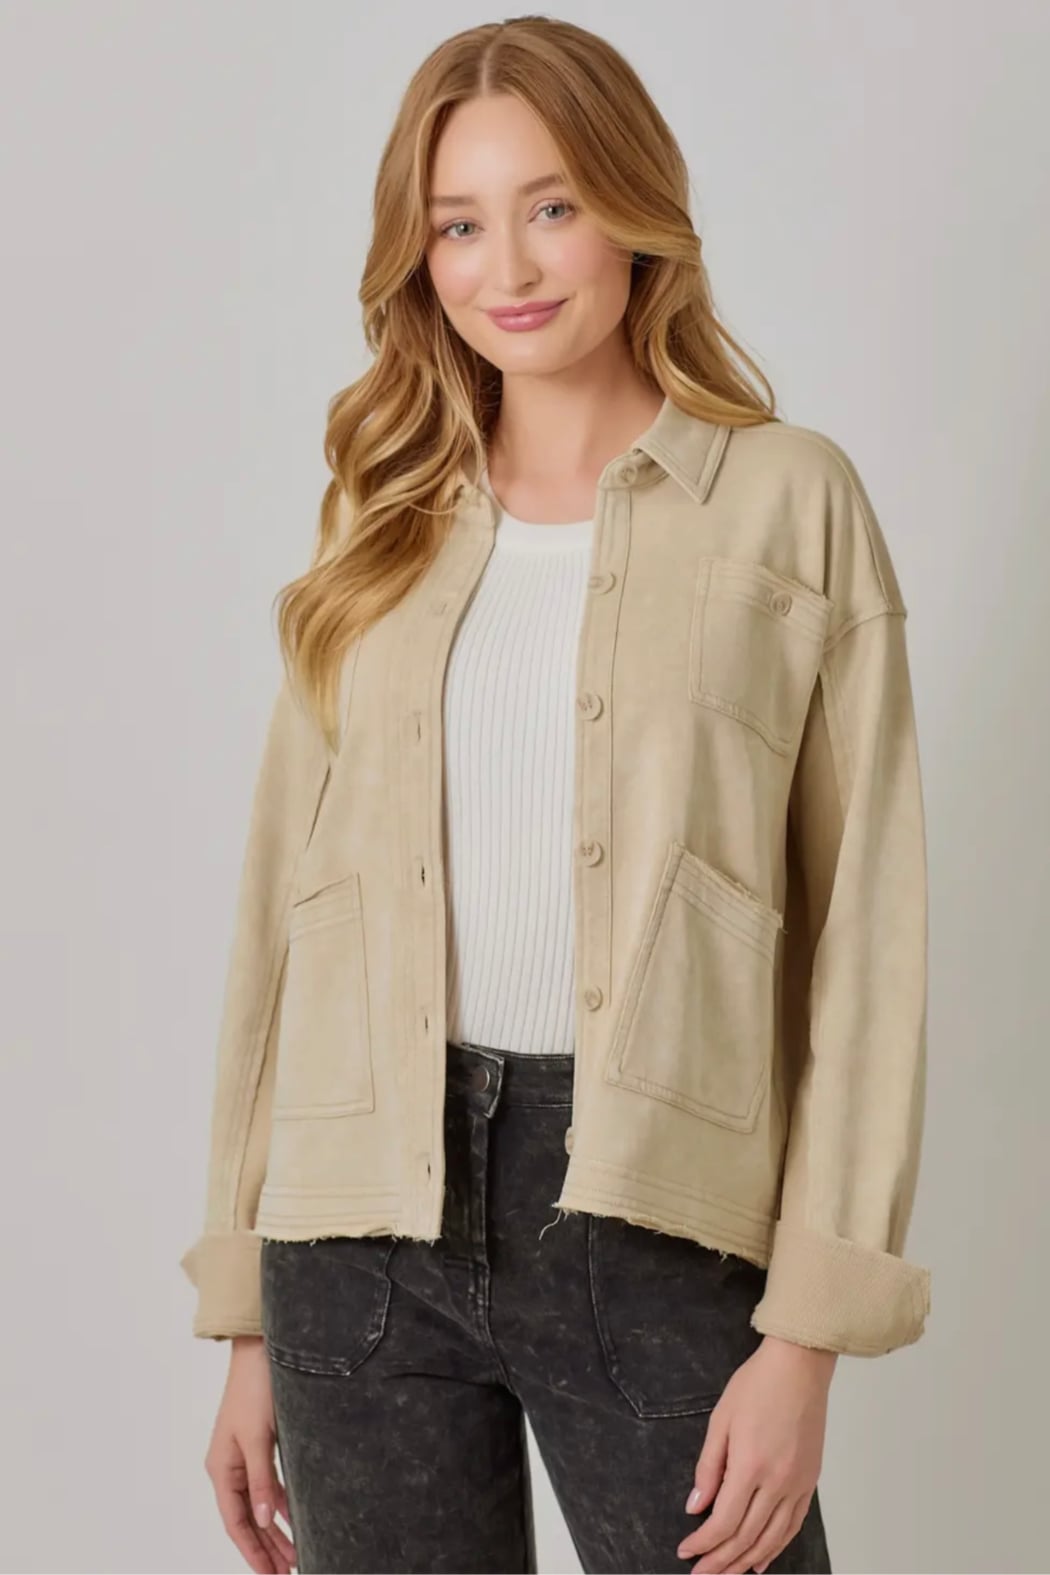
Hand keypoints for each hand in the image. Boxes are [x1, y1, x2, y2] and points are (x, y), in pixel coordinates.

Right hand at [203, 1334, 296, 1573]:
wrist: (261, 1349)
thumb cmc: (256, 1388)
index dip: (252, 1551)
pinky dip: (283, 1505)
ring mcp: (246, 1457)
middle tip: (288, 1574)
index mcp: (221, 1468)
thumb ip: (262, 1479)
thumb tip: (264, 1520)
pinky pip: (271, 1485)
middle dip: (267, 1549)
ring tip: (295, 1558)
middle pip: (248, 1519)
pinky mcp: (262, 1445)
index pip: (236, 1522)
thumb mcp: (258, 1437)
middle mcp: (231, 1467)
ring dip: (277, 1531)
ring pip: (261, 1505)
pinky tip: (297, 1520)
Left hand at [676, 1335, 835, 1573]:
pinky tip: (762, 1558)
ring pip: (772, 1538)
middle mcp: (777, 1482)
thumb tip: (696, 1507)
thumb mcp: (721, 1420)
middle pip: (746, 1537)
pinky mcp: (810, 1481)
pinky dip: (776, 1546)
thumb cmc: (757, 1385)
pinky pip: (793, 1525)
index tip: (686, 1552)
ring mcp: (798, 1484)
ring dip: (746, 1560)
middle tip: (701, 1574)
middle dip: (720, 1561)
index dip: (703, 1543)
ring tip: (727, 1573)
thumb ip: (708, 1468)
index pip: (723, 1522)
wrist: (799, 1367)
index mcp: (750, 1466)